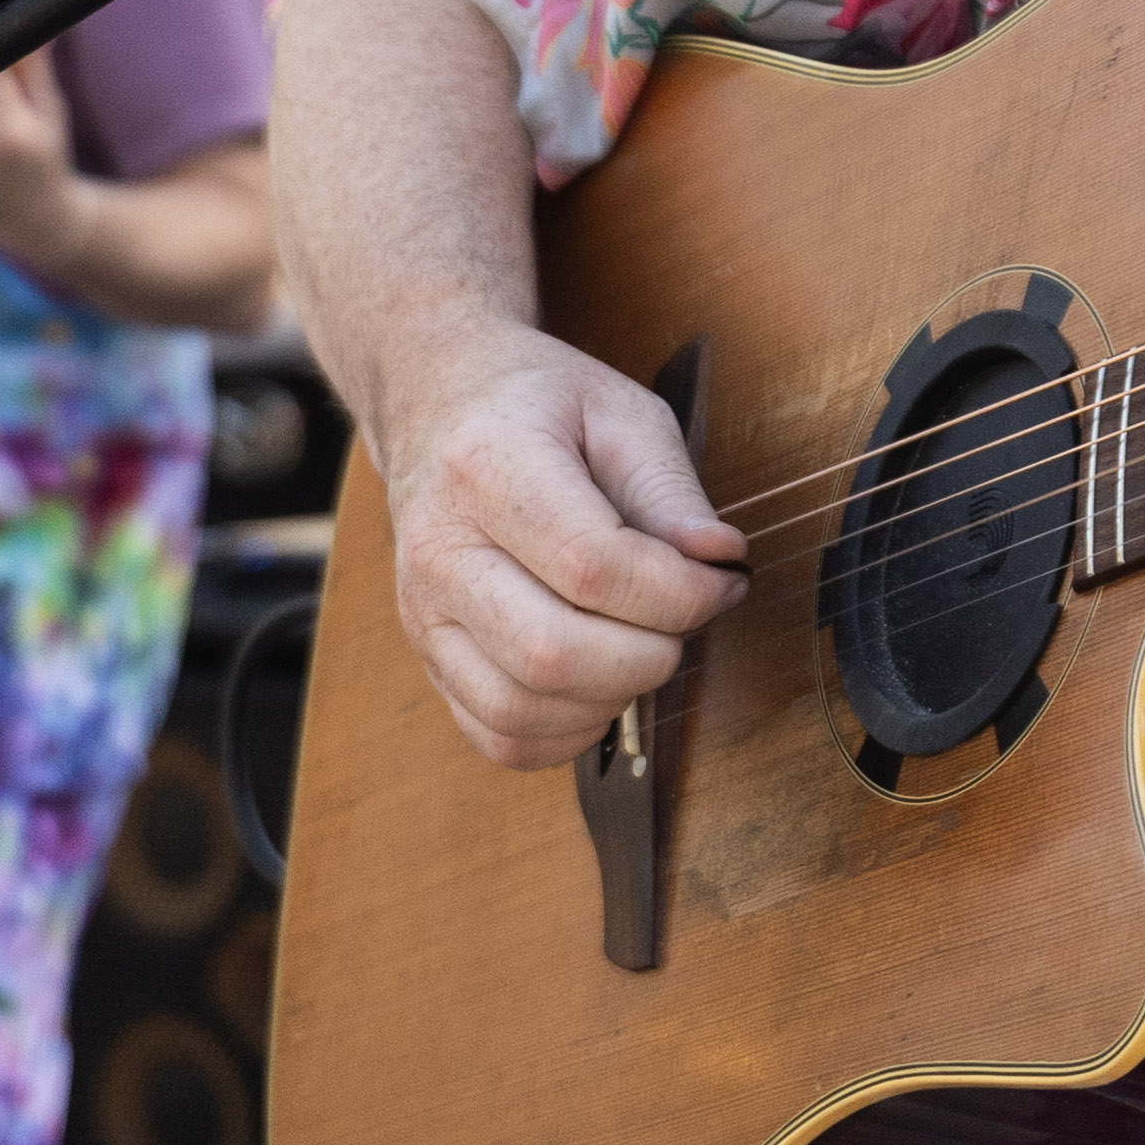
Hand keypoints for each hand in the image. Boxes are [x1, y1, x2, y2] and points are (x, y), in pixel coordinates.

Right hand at [365, 310, 748, 769]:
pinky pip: (499, 736)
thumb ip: (671, 491)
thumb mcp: (620, 413)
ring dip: (610, 699)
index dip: (679, 593)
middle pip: (550, 653)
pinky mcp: (428, 655)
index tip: (722, 580)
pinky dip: (566, 733)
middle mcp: (439, 548)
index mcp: (486, 466)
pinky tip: (600, 684)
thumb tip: (719, 563)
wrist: (439, 407)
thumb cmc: (539, 408)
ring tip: (640, 645)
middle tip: (681, 619)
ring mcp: (422, 610)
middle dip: (648, 656)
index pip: (592, 567)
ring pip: (520, 708)